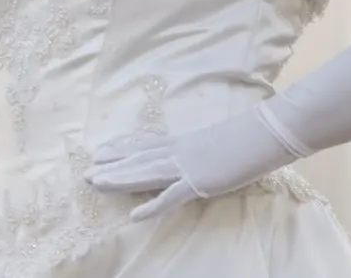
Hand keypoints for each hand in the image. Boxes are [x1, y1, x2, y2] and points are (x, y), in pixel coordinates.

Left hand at [84, 106, 301, 221]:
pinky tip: (133, 216)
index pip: (147, 145)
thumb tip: (200, 155)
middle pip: (138, 159)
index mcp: (184, 142)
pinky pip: (170, 197)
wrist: (263, 133)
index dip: (123, 149)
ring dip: (119, 180)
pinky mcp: (198, 182)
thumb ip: (203, 150)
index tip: (102, 150)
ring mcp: (187, 166)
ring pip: (145, 174)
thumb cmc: (248, 136)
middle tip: (87, 171)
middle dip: (112, 165)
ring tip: (96, 183)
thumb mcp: (218, 142)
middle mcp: (179, 152)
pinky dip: (151, 206)